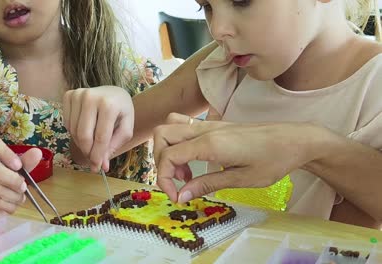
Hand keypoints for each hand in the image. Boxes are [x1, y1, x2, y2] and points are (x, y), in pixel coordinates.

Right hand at [0, 132, 41, 217]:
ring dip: (13, 194)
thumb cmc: (3, 184)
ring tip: (18, 197)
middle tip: (23, 186)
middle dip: (11, 178)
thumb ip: (25, 162)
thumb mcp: (15, 171)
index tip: (18, 165)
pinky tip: (9, 205)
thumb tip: (37, 152)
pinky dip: (9, 205)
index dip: (4, 151)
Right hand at [62, 86, 133, 171]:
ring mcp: (78, 94)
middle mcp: (91, 97)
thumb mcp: (125, 129)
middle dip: (87, 152)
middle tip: (92, 160)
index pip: (100, 137)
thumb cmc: (122, 112)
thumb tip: (102, 166)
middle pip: (84, 135)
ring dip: (81, 144)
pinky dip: (74, 133)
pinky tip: (85, 131)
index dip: (98, 155)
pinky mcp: (69, 95)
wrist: (114, 93)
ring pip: (73, 130)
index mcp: (109, 104)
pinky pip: (67, 123)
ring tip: (91, 146)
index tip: (97, 168)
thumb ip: (114, 147)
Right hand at [154, 116, 318, 202]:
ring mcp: (209, 125)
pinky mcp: (215, 125)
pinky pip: (185, 125)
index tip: (177, 197)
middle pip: (162, 136)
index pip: (168, 156)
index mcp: (210, 144)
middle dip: (160, 161)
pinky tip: (194, 159)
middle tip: (179, 182)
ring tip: (185, 171)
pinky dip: (179, 141)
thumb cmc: (273, 160)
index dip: (164, 179)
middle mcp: (205, 130)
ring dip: (168, 149)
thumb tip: (182, 196)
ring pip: (170, 126)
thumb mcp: (241, 179)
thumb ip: (207, 184)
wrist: (295, 139)